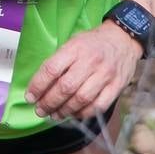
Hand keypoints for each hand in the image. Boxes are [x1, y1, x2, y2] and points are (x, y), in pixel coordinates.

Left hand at [25, 21, 140, 120]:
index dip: (38, 86)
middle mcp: (91, 61)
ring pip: (80, 100)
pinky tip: (74, 113)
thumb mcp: (73, 42)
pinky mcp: (117, 86)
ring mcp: (105, 75)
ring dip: (64, 111)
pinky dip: (83, 113)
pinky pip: (97, 106)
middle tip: (40, 110)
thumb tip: (41, 85)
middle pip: (65, 88)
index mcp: (76, 48)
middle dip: (49, 103)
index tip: (30, 97)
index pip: (52, 69)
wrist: (124, 38)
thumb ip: (59, 61)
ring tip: (54, 115)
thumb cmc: (93, 42)